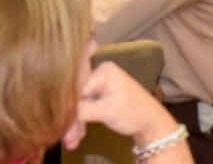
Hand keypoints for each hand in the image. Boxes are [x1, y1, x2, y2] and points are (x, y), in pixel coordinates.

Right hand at [67, 61, 181, 149]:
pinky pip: (85, 108)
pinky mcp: (100, 97)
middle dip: (72, 119)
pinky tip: (77, 137)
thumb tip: (61, 116)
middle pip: (78, 97)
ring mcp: (100, 85)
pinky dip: (82, 122)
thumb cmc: (133, 112)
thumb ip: (82, 110)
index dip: (69, 107)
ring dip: (75, 124)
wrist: (152, 124)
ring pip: (80, 105)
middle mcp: (99, 73)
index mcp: (103, 70)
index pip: (77, 87)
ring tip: (71, 142)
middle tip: (67, 139)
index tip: (61, 125)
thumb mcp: (106, 111)